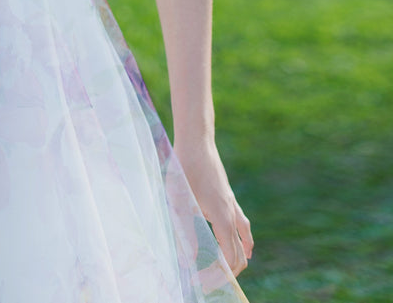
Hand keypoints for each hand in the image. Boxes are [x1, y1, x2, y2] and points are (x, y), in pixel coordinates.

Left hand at [174, 136, 253, 276]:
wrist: (197, 143)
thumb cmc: (185, 170)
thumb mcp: (180, 201)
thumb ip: (186, 231)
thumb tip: (189, 260)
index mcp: (221, 218)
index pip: (229, 258)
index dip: (220, 275)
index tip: (203, 284)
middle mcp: (231, 214)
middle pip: (238, 254)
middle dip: (227, 273)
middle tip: (210, 284)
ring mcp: (232, 206)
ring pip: (243, 241)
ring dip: (237, 260)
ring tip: (227, 275)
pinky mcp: (228, 198)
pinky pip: (243, 226)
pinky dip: (245, 242)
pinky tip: (247, 249)